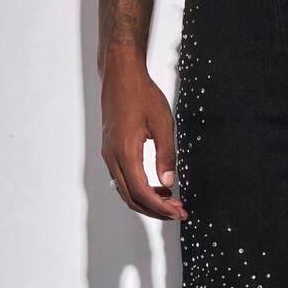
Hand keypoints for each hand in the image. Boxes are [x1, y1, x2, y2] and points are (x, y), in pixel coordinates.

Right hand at [100, 52, 186, 221]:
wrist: (121, 75)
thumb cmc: (142, 94)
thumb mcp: (163, 123)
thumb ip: (166, 155)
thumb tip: (168, 183)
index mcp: (125, 152)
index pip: (142, 192)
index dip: (160, 207)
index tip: (178, 211)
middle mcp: (112, 157)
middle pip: (131, 197)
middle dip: (155, 209)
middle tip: (178, 212)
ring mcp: (109, 154)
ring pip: (126, 191)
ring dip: (148, 201)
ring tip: (171, 201)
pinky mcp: (111, 150)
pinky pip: (123, 179)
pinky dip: (140, 189)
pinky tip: (159, 187)